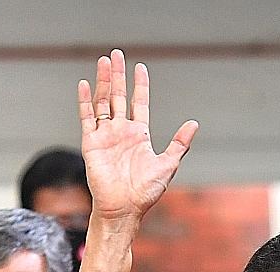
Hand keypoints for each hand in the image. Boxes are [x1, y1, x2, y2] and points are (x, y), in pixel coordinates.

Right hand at [78, 49, 198, 222]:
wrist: (123, 209)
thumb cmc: (145, 192)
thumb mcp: (168, 164)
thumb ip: (179, 143)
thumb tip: (194, 123)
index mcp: (139, 135)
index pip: (139, 103)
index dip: (140, 85)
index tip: (140, 68)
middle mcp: (121, 132)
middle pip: (118, 96)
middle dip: (118, 75)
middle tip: (117, 54)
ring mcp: (106, 136)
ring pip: (103, 102)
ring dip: (103, 82)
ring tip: (104, 61)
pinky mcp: (92, 144)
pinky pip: (87, 118)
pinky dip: (86, 101)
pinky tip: (86, 85)